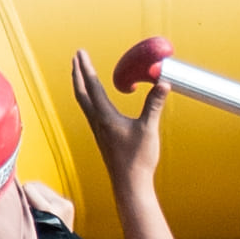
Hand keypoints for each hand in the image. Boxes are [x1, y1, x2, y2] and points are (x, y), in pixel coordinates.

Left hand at [72, 43, 166, 209]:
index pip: (93, 86)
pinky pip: (91, 112)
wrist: (130, 185)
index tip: (80, 52)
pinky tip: (95, 100)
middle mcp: (97, 122)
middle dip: (78, 73)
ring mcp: (98, 130)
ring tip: (81, 74)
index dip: (86, 68)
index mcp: (105, 117)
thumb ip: (154, 104)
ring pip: (84, 103)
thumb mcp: (149, 128)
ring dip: (81, 85)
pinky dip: (89, 99)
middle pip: (82, 92)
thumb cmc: (138, 159)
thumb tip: (163, 82)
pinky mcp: (103, 137)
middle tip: (76, 57)